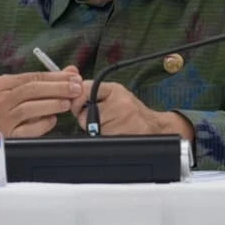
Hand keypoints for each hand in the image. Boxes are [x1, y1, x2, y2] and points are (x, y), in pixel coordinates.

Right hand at [0, 67, 81, 136]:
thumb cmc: (11, 106)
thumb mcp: (24, 90)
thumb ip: (47, 80)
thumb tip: (72, 71)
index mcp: (4, 84)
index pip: (33, 76)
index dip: (56, 77)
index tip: (74, 78)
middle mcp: (1, 100)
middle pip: (31, 90)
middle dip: (57, 88)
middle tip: (76, 89)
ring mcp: (3, 118)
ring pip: (28, 108)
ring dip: (51, 104)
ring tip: (67, 103)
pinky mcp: (8, 135)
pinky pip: (27, 129)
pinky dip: (43, 124)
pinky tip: (53, 120)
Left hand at [69, 81, 193, 139]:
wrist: (154, 127)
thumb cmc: (131, 111)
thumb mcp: (115, 93)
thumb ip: (92, 90)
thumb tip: (71, 85)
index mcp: (115, 90)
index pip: (84, 90)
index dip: (77, 100)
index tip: (80, 104)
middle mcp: (119, 103)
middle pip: (83, 115)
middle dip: (85, 119)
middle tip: (98, 118)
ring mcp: (122, 121)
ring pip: (91, 130)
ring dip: (95, 130)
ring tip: (109, 125)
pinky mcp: (122, 136)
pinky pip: (100, 139)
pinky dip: (102, 138)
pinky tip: (114, 133)